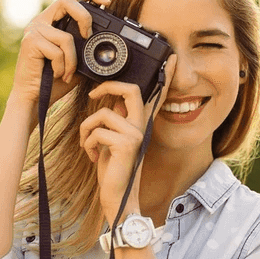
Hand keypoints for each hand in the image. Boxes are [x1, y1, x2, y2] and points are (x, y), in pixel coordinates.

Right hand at [8, 0, 108, 125]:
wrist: (34, 99)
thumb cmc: (54, 81)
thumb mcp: (77, 61)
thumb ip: (87, 48)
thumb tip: (109, 44)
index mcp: (52, 22)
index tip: (106, 2)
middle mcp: (40, 21)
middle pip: (66, 0)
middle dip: (84, 17)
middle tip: (88, 36)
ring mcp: (34, 30)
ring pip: (66, 36)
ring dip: (72, 60)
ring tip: (67, 73)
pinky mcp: (30, 42)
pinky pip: (58, 51)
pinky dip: (63, 67)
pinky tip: (56, 75)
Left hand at [79, 55, 177, 221]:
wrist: (117, 199)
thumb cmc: (113, 170)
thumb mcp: (114, 142)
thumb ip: (116, 122)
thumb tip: (113, 105)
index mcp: (141, 125)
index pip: (155, 97)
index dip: (166, 77)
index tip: (173, 59)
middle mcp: (142, 128)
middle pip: (131, 91)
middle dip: (107, 86)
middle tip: (94, 92)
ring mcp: (135, 135)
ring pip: (102, 114)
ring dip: (87, 129)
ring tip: (89, 144)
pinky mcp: (125, 145)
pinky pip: (96, 131)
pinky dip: (87, 143)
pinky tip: (93, 156)